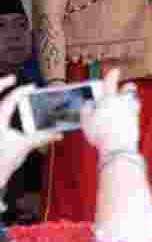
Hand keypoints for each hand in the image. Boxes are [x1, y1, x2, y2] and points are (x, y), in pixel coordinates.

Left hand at [0, 74, 61, 188]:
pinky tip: (5, 113)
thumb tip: (57, 134)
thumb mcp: (25, 147)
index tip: (31, 87)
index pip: (10, 99)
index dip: (22, 90)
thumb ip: (42, 137)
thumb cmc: (2, 162)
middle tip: (11, 79)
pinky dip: (1, 111)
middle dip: (2, 84)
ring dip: (0, 98)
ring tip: (4, 90)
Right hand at [80, 69, 139, 154]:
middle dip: (127, 87)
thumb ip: (86, 109)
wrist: (118, 146)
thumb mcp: (86, 122)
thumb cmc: (101, 134)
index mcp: (108, 99)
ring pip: (134, 99)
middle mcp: (122, 102)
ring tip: (124, 104)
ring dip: (130, 100)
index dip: (112, 75)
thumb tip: (90, 103)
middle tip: (123, 88)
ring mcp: (132, 110)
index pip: (111, 82)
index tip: (115, 71)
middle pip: (129, 88)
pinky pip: (135, 112)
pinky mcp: (137, 120)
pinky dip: (131, 112)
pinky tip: (125, 118)